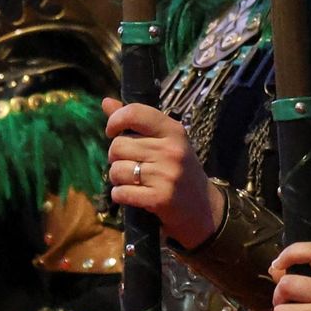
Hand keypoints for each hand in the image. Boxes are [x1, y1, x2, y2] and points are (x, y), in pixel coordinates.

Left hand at [104, 98, 224, 248]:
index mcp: (173, 131)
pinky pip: (121, 193)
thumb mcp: (165, 142)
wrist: (204, 209)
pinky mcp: (159, 198)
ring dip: (118, 179)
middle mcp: (170, 150)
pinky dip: (120, 196)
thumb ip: (136, 122)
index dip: (115, 120)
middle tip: (130, 164)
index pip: (135, 113)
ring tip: (133, 181)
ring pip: (116, 170)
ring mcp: (166, 175)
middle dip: (116, 157)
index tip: (112, 131)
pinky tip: (133, 195)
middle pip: (118, 146)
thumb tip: (106, 101)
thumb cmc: (181, 171)